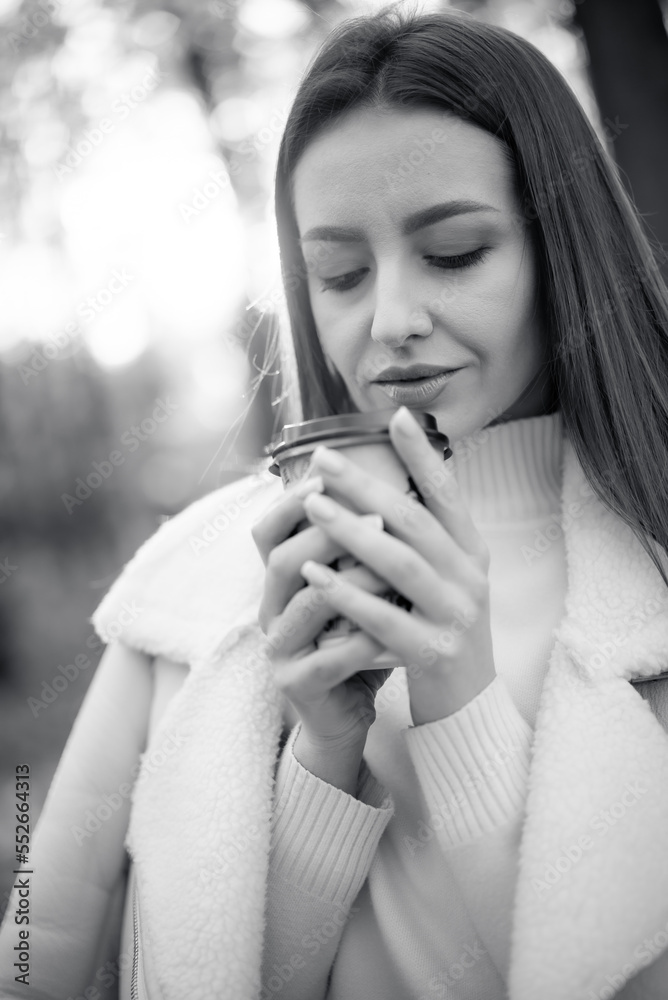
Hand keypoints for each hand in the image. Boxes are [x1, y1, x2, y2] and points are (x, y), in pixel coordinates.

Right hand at [251, 477, 396, 753]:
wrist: (347, 712)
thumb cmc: (355, 640)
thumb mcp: (355, 590)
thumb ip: (358, 550)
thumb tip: (387, 492)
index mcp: (281, 583)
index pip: (268, 531)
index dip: (292, 502)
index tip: (328, 475)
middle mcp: (271, 611)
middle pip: (283, 560)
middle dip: (327, 533)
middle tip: (375, 516)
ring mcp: (280, 650)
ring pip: (307, 605)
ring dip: (351, 582)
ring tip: (390, 566)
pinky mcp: (297, 684)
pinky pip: (329, 659)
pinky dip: (362, 641)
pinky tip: (392, 630)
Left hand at [299, 406, 496, 725]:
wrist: (467, 705)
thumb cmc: (441, 629)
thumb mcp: (446, 579)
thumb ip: (423, 539)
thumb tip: (380, 487)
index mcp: (472, 553)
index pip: (448, 494)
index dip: (423, 455)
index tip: (395, 415)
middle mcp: (470, 578)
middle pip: (414, 521)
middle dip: (366, 486)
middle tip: (323, 459)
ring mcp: (455, 616)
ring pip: (400, 564)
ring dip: (352, 531)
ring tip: (312, 506)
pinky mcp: (432, 653)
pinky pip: (383, 618)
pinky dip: (346, 594)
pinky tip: (312, 575)